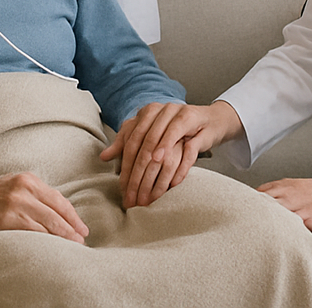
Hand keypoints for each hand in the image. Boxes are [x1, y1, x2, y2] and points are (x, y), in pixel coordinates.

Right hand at [0, 173, 89, 242]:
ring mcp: (14, 205)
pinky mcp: (5, 220)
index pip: (58, 199)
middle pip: (56, 211)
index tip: (81, 227)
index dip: (72, 215)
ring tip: (72, 246)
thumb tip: (55, 212)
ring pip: (47, 223)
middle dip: (71, 227)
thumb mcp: (12, 184)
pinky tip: (51, 247)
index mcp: (28, 179)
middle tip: (82, 239)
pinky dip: (44, 240)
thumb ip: (32, 194)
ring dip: (62, 236)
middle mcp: (24, 190)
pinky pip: (31, 232)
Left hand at [100, 101, 243, 207]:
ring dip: (158, 176)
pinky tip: (174, 184)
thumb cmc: (174, 129)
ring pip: (167, 151)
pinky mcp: (201, 131)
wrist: (208, 121)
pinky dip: (181, 169)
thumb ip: (126, 142)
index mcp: (149, 112)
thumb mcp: (148, 133)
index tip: (122, 190)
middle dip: (140, 177)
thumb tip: (104, 157)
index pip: (133, 142)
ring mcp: (184, 120)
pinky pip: (189, 152)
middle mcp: (165, 112)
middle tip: (135, 199)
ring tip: (151, 195)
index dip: (127, 167)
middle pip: (147, 148)